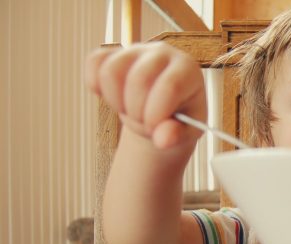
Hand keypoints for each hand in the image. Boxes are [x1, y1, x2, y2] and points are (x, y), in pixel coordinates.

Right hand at [85, 42, 206, 148]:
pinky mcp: (113, 52)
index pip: (169, 87)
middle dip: (137, 112)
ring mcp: (135, 49)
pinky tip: (114, 98)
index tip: (153, 129)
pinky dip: (96, 85)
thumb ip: (177, 135)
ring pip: (111, 71)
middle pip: (139, 80)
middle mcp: (162, 53)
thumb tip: (162, 139)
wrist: (161, 109)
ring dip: (116, 102)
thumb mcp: (186, 132)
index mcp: (188, 69)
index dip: (156, 114)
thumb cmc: (179, 119)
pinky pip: (95, 62)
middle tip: (144, 122)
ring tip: (130, 111)